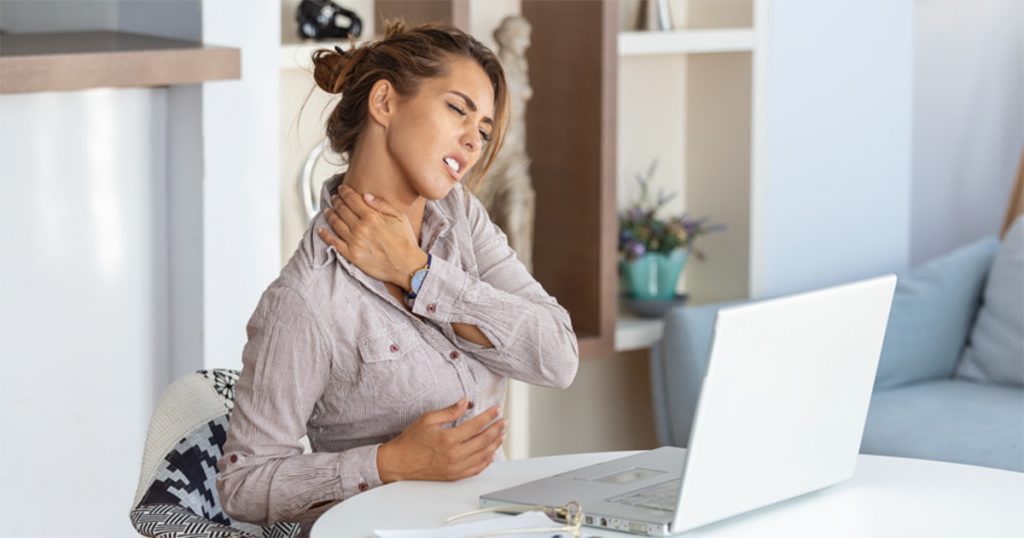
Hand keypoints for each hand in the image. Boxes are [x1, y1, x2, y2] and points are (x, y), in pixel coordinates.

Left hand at [318, 184, 426, 289]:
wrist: (406, 266)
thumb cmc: (405, 241)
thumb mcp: (399, 217)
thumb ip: (382, 204)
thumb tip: (365, 196)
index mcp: (372, 217)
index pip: (352, 199)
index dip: (344, 192)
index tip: (341, 189)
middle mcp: (360, 228)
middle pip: (342, 209)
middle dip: (336, 201)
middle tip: (334, 198)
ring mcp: (354, 242)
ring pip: (336, 223)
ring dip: (330, 214)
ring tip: (327, 210)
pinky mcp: (351, 255)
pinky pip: (333, 243)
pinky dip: (325, 235)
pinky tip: (320, 230)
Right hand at [376, 398, 505, 482]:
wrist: (399, 463)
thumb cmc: (411, 441)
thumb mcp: (428, 419)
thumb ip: (449, 411)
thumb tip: (465, 401)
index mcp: (448, 439)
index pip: (476, 425)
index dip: (489, 416)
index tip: (497, 410)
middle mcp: (454, 455)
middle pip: (484, 440)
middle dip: (497, 429)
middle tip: (504, 421)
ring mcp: (455, 467)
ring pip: (484, 455)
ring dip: (495, 444)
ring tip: (502, 434)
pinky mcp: (454, 476)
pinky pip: (477, 469)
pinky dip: (487, 460)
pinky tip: (491, 453)